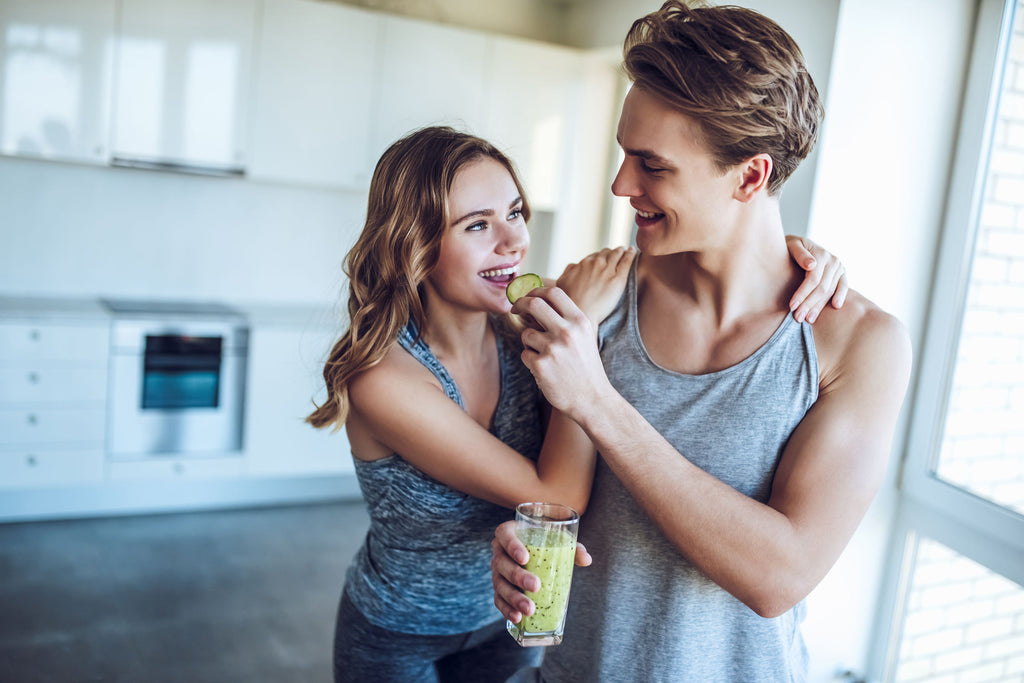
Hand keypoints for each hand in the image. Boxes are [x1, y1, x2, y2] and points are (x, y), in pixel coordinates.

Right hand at [491, 520, 591, 623]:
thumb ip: (573, 548)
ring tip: (530, 609)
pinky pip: (499, 600)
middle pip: (502, 563)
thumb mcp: (559, 541)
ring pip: (500, 585)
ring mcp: (498, 572)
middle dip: (517, 576)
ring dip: (513, 598)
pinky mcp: (500, 589)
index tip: (525, 557)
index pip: (505, 535)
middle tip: (536, 586)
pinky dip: (506, 610)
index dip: (512, 546)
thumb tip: (586, 560)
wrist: (537, 553)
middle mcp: (499, 552)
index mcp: (509, 533)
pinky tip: (518, 618)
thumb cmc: (546, 543)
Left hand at [512, 286, 613, 418]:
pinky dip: (531, 361)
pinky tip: (546, 371)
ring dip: (529, 343)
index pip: (553, 292)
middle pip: (534, 304)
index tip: (528, 295)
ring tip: (545, 356)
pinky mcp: (540, 365)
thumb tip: (537, 302)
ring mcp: (553, 348)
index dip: (536, 290)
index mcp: (579, 321)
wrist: (592, 399)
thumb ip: (565, 320)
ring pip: (526, 334)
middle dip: (520, 304)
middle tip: (514, 309)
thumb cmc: (586, 368)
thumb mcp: (584, 337)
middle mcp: (567, 331)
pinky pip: (525, 354)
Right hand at [556, 246, 636, 326]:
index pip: (594, 256)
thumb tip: (574, 265)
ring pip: (617, 254)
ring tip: (626, 250)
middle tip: (616, 254)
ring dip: (621, 250)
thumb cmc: (570, 302)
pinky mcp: (619, 278)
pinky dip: (630, 254)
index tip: (603, 260)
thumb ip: (568, 271)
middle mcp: (596, 263)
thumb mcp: (562, 283)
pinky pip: (627, 261)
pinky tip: (632, 250)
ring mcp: (608, 270)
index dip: (600, 257)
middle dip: (610, 253)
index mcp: (583, 263)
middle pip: (606, 253)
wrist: (582, 314)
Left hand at [785, 235, 847, 322]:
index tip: (792, 306)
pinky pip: (843, 286)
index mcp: (820, 254)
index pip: (813, 279)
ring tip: (809, 319)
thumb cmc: (790, 247)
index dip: (802, 293)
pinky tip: (835, 307)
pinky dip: (840, 296)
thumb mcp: (791, 245)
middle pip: (822, 287)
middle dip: (809, 304)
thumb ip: (800, 254)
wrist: (798, 244)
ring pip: (830, 290)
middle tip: (798, 318)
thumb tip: (811, 265)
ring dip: (820, 306)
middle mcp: (833, 260)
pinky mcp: (842, 273)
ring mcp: (839, 267)